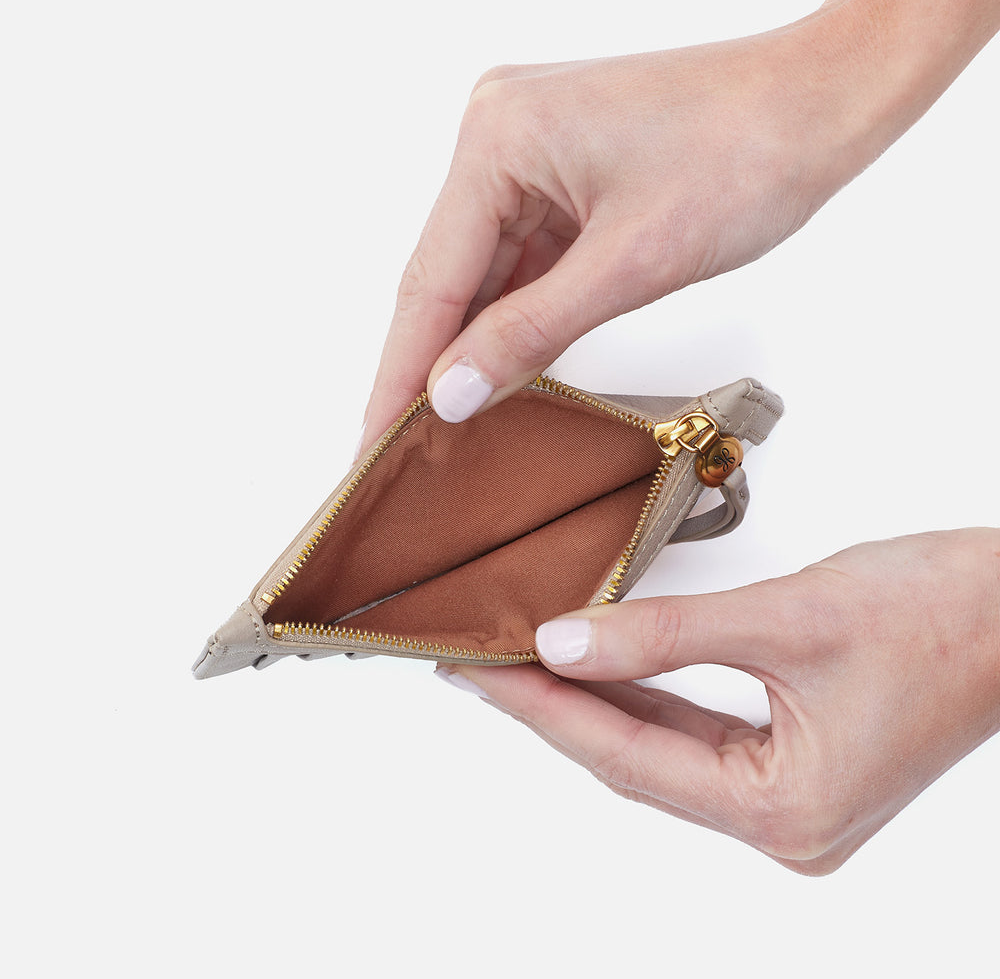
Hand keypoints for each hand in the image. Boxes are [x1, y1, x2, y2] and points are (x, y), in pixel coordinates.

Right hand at [359, 0, 999, 447]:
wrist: (819, 105)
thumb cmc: (746, 154)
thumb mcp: (631, 265)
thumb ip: (530, 334)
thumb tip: (451, 394)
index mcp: (499, 139)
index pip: (430, 281)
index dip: (400, 372)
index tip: (372, 442)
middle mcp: (497, 137)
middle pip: (446, 279)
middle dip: (428, 367)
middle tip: (395, 451)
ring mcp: (526, 156)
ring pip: (481, 276)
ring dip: (469, 348)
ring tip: (435, 428)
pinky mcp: (559, 178)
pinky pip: (519, 263)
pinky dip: (511, 319)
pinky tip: (495, 373)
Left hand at [438, 528, 999, 873]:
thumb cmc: (940, 614)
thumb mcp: (785, 616)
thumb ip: (664, 635)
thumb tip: (564, 642)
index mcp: (785, 811)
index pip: (626, 755)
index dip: (542, 710)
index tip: (475, 672)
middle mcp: (783, 824)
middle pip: (636, 759)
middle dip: (555, 708)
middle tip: (478, 665)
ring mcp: (789, 800)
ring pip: (661, 748)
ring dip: (594, 702)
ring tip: (521, 663)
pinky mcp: (794, 764)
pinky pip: (696, 734)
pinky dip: (643, 697)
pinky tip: (599, 667)